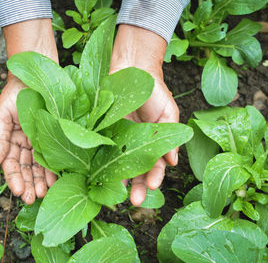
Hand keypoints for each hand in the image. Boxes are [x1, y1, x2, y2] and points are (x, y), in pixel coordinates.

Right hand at [0, 19, 57, 203]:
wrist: (35, 76)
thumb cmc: (15, 93)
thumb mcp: (2, 113)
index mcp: (10, 141)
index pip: (11, 165)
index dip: (14, 179)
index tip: (19, 192)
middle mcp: (25, 145)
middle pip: (26, 170)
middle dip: (29, 185)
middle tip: (34, 200)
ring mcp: (40, 142)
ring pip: (39, 167)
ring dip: (41, 182)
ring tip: (45, 193)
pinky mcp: (54, 137)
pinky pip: (53, 156)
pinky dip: (54, 169)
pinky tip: (56, 180)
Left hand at [110, 25, 179, 205]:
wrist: (131, 66)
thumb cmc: (152, 89)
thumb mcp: (167, 110)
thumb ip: (170, 134)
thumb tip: (173, 161)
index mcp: (150, 141)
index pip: (154, 165)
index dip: (154, 176)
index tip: (151, 186)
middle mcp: (131, 144)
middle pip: (134, 170)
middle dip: (135, 187)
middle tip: (133, 201)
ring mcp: (114, 139)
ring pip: (115, 164)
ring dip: (116, 180)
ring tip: (115, 193)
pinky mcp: (99, 131)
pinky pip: (98, 148)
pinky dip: (96, 161)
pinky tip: (95, 172)